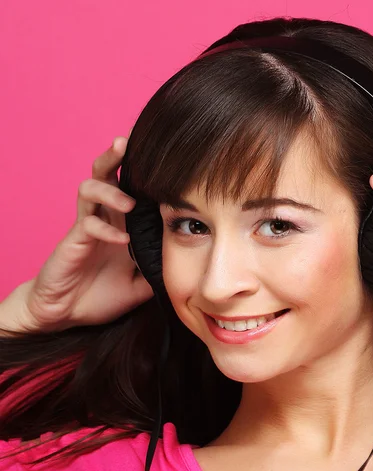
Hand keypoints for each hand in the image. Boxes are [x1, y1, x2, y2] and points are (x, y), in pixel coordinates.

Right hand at [21, 136, 153, 332]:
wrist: (67, 314)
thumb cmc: (102, 295)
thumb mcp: (143, 285)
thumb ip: (162, 271)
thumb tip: (193, 263)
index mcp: (122, 223)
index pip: (133, 188)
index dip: (144, 172)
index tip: (166, 155)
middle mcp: (105, 218)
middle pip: (106, 174)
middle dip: (116, 156)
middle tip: (128, 142)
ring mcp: (87, 228)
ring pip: (90, 189)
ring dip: (111, 191)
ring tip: (129, 203)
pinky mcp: (73, 242)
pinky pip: (86, 225)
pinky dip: (106, 230)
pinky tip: (121, 240)